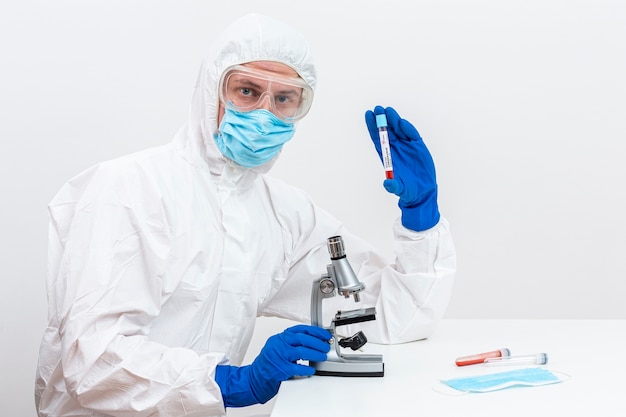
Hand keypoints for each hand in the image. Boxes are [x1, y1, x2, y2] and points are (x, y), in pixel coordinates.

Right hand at [215, 325, 330, 406]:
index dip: (315, 331)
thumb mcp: (278, 347)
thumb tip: (313, 341)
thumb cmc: (268, 364)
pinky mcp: (280, 369)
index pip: (300, 329)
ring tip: (322, 356)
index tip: (324, 335)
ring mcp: (279, 356)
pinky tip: (312, 370)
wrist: (254, 378)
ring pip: (301, 351)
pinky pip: (297, 368)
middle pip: (302, 339)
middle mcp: (279, 344)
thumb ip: (292, 343)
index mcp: (280, 337)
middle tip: (326, 346)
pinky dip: (307, 368)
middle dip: (317, 342)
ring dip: (315, 353)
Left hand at [365, 105, 439, 230]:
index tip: (368, 115)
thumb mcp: (399, 190)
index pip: (377, 138)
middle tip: (377, 108)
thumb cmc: (407, 189)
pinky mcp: (418, 146)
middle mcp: (395, 148)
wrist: (422, 190)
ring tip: (388, 111)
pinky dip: (407, 128)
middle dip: (381, 119)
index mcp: (387, 156)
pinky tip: (402, 122)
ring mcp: (406, 146)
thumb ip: (393, 186)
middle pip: (386, 131)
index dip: (372, 127)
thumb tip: (387, 184)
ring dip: (393, 120)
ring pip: (398, 129)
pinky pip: (411, 134)